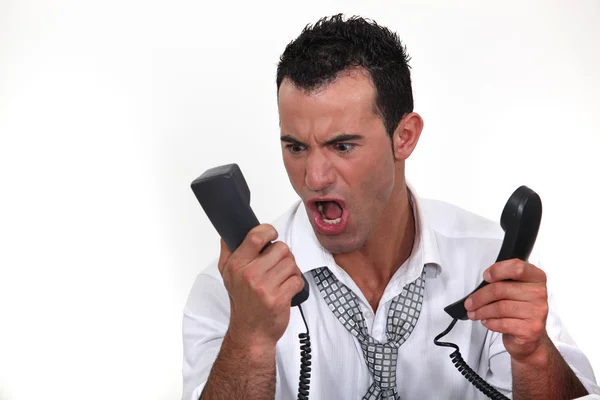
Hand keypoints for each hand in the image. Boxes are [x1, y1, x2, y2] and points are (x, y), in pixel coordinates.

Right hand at [218, 224, 304, 349]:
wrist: (251, 333)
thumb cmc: (243, 303)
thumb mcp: (228, 276)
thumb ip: (228, 252)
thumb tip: (228, 234)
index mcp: (236, 265)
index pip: (255, 236)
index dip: (269, 231)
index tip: (272, 235)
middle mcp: (249, 275)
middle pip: (281, 248)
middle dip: (284, 256)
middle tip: (278, 266)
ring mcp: (264, 287)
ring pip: (291, 263)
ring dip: (291, 271)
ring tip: (282, 280)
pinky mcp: (278, 299)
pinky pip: (297, 280)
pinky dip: (296, 284)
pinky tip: (287, 290)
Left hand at [464, 259, 548, 361]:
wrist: (530, 336)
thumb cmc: (519, 309)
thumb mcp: (514, 289)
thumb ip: (503, 281)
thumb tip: (481, 284)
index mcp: (536, 278)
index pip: (517, 268)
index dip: (498, 270)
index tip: (485, 277)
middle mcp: (539, 293)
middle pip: (501, 289)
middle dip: (479, 297)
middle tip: (469, 303)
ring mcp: (537, 312)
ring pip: (500, 308)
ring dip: (481, 311)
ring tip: (474, 313)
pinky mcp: (531, 329)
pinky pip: (503, 323)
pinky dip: (490, 323)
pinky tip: (487, 322)